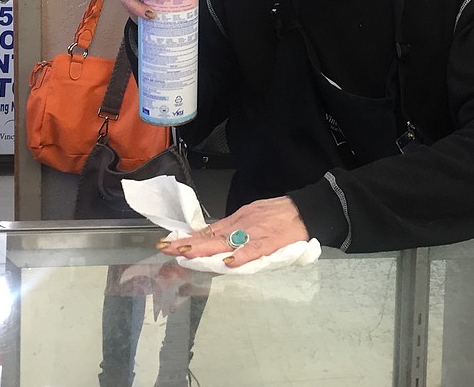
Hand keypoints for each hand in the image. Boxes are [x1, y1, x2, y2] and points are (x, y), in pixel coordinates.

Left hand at [156, 196, 309, 267]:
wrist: (305, 211)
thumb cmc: (279, 214)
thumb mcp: (252, 215)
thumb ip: (234, 228)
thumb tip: (215, 237)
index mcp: (237, 221)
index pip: (209, 231)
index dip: (190, 238)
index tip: (170, 243)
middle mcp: (241, 226)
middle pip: (211, 236)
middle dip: (188, 244)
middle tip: (167, 249)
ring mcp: (254, 234)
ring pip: (226, 243)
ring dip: (205, 249)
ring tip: (185, 254)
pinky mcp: (269, 242)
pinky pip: (253, 251)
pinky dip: (241, 256)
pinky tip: (227, 262)